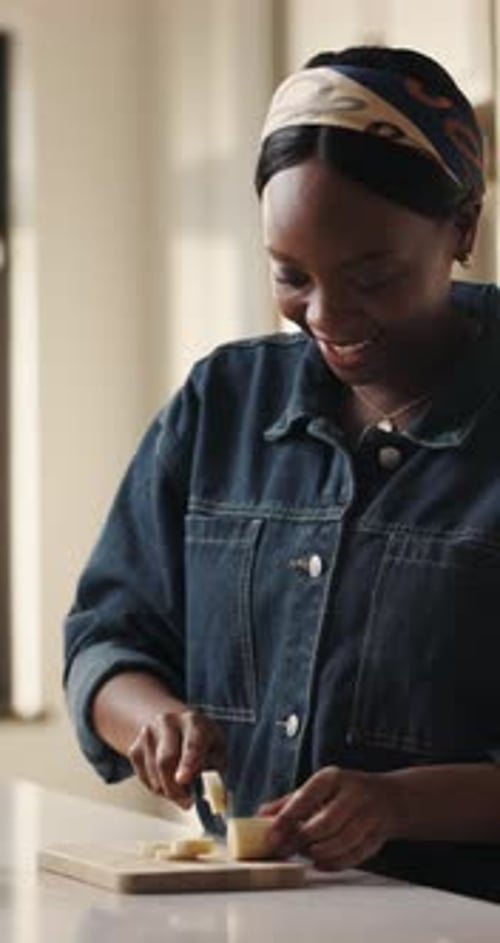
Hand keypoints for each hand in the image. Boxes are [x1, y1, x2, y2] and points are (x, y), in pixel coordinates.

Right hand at [127, 708, 225, 807]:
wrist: (173, 723)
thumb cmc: (200, 738)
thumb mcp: (217, 747)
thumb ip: (216, 768)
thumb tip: (214, 793)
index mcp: (193, 721)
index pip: (191, 743)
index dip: (188, 762)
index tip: (183, 779)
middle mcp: (167, 723)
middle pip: (166, 760)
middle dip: (175, 788)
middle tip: (187, 802)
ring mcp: (148, 734)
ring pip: (154, 774)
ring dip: (168, 791)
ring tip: (181, 791)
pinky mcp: (135, 748)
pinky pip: (144, 778)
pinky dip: (157, 788)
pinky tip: (168, 782)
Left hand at [260, 766, 399, 870]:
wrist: (389, 798)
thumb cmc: (346, 792)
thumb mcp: (319, 788)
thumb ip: (290, 802)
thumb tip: (260, 816)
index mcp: (333, 778)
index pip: (307, 797)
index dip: (287, 818)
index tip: (272, 836)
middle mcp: (353, 794)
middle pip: (326, 823)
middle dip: (303, 839)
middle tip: (286, 849)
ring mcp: (369, 815)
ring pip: (342, 841)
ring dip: (319, 852)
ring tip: (305, 853)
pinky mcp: (378, 835)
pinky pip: (355, 854)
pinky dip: (335, 863)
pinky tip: (320, 863)